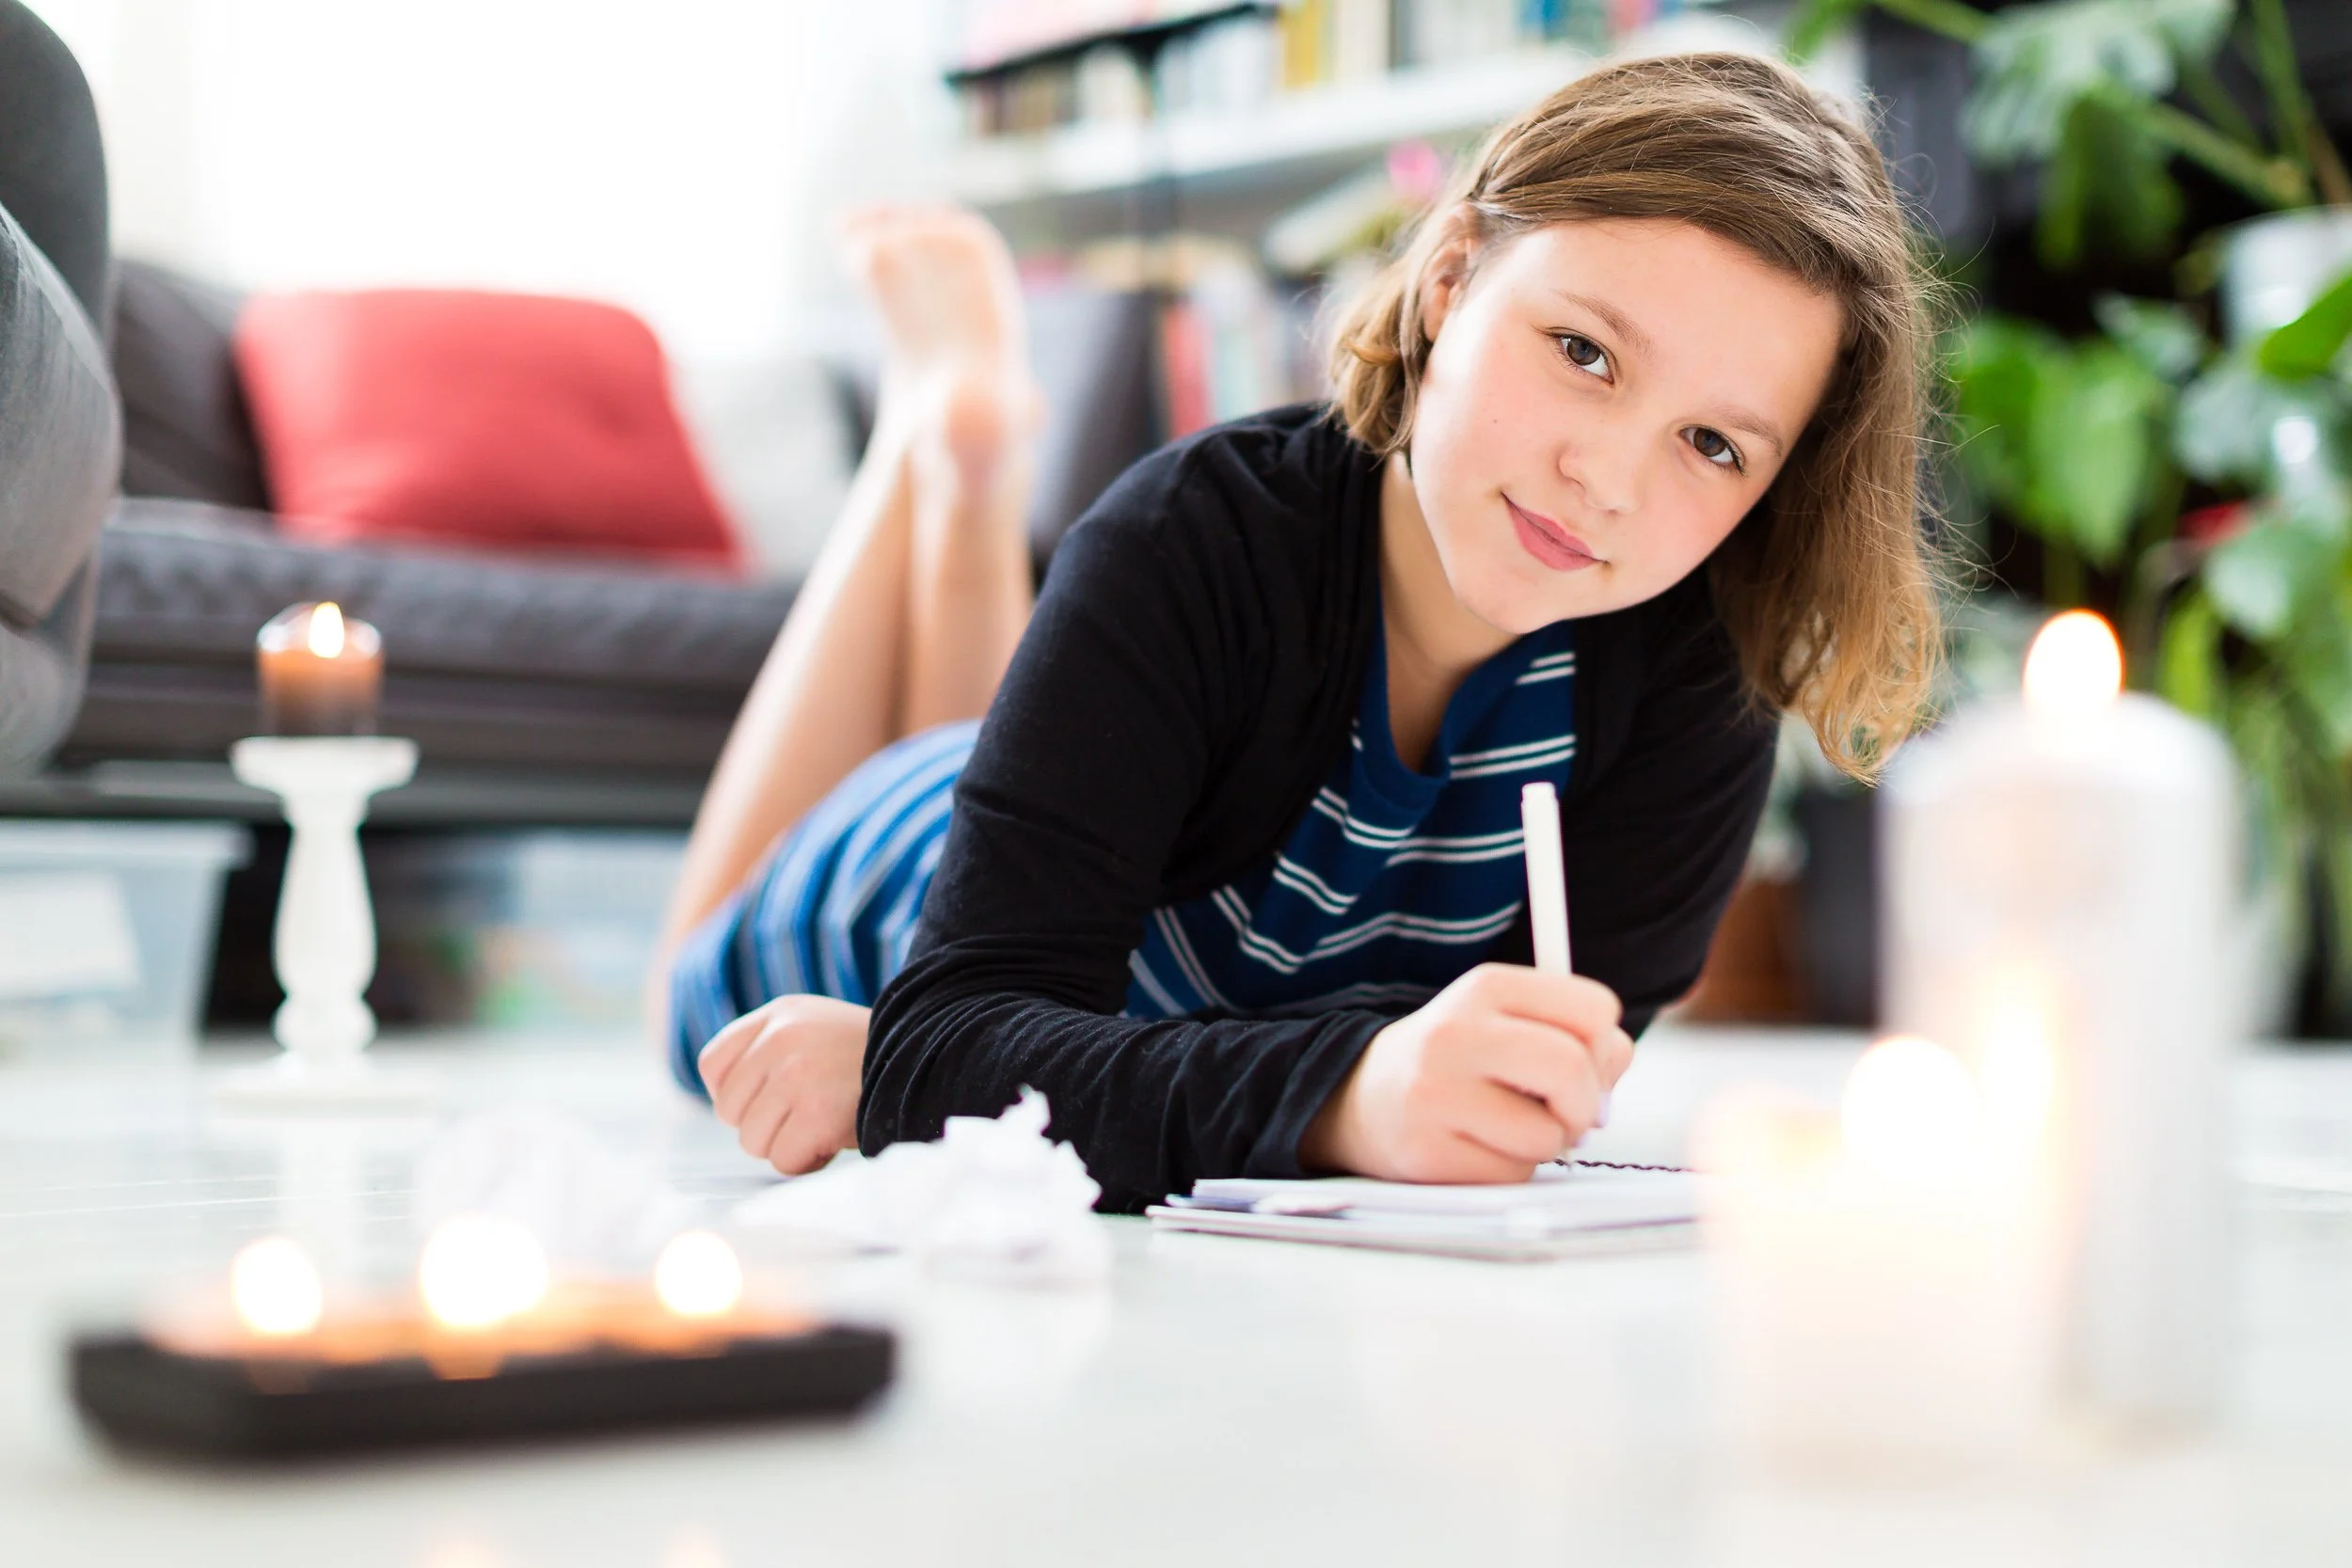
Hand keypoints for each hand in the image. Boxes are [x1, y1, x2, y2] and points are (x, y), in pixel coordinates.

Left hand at [697, 995, 870, 1174]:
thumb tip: (724, 1105)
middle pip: (729, 1110)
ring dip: (786, 1143)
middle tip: (808, 1110)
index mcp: (779, 1014)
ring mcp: (798, 1074)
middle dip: (765, 1122)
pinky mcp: (817, 1113)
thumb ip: (766, 1051)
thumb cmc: (864, 1060)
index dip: (737, 1093)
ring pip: (752, 1141)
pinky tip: (833, 1138)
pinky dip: (807, 1161)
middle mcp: (782, 1038)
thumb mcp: (811, 1030)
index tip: (770, 1097)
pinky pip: (783, 1160)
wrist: (929, 1060)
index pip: (713, 1065)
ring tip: (823, 1121)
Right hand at [1300, 963, 1633, 1183]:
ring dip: (1545, 1142)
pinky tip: (1478, 1148)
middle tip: (1567, 1111)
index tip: (1582, 1061)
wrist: (1358, 1098)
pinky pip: (1513, 1174)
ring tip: (1509, 1127)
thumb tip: (1614, 1064)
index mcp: (1485, 987)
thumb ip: (1575, 1033)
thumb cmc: (1458, 1062)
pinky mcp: (1427, 1154)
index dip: (1603, 1044)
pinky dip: (1511, 1169)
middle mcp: (1455, 1033)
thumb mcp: (1507, 1021)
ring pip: (1547, 1134)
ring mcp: (1435, 1095)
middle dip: (1585, 1101)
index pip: (1594, 1008)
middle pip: (1572, 1068)